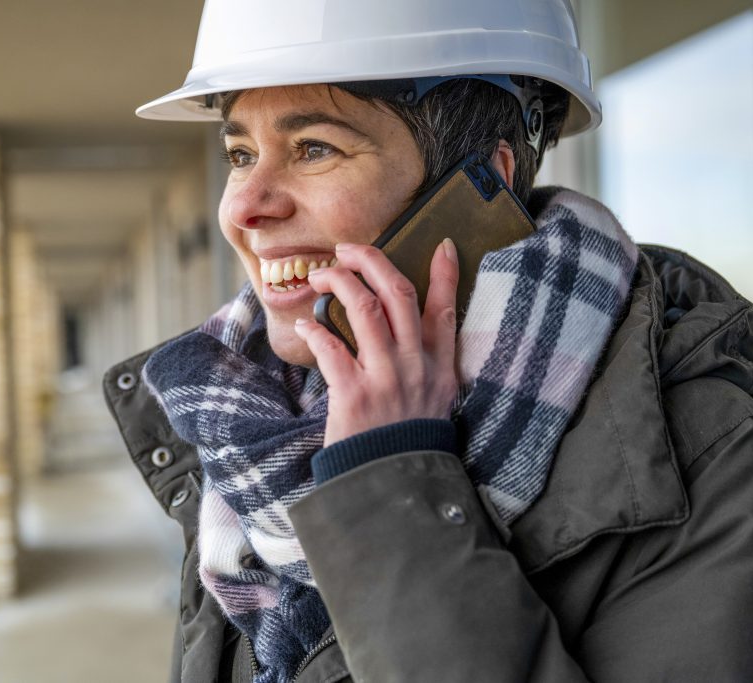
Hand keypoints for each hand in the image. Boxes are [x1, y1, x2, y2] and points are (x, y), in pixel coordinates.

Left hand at [295, 239, 460, 446]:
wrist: (393, 485)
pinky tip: (306, 325)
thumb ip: (425, 365)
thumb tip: (404, 330)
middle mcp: (415, 366)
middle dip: (371, 260)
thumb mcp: (434, 401)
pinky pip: (331, 347)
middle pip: (397, 294)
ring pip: (364, 308)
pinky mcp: (354, 395)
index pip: (445, 309)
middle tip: (348, 249)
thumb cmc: (406, 441)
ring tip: (321, 276)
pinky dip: (315, 330)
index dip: (446, 275)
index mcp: (438, 366)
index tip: (443, 245)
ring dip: (338, 282)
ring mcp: (386, 379)